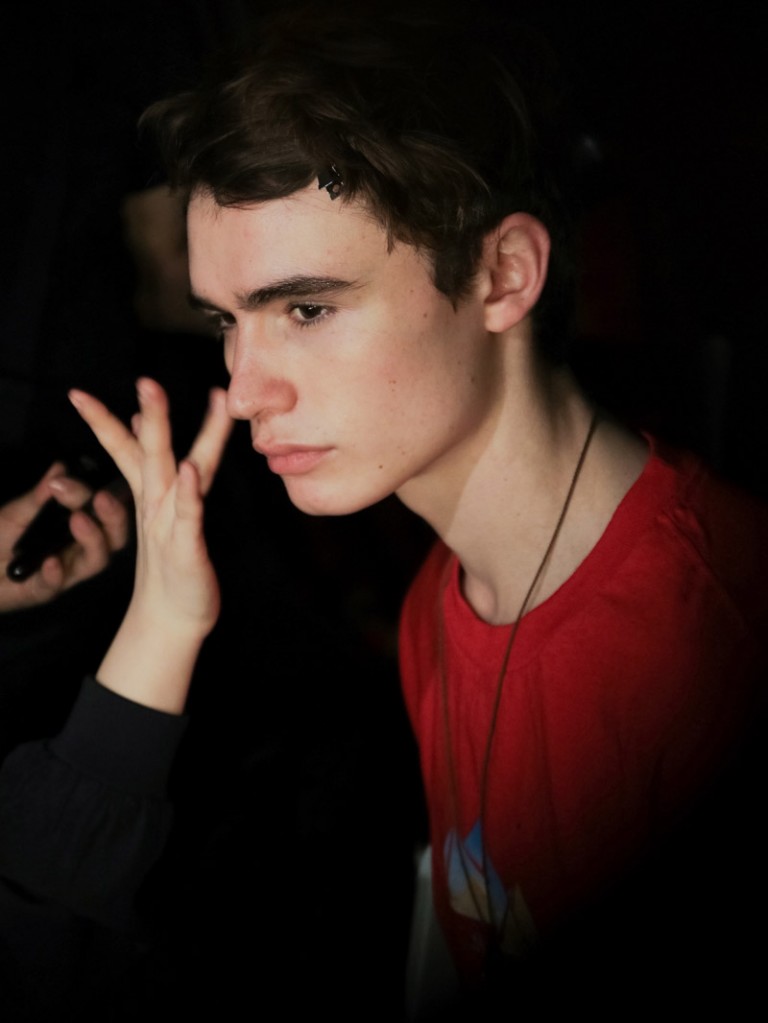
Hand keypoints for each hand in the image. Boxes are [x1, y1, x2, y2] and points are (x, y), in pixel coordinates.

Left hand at [0, 464, 128, 612]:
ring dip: (93, 539)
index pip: (104, 510)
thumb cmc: (1, 538)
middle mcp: (80, 548)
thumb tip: (60, 467)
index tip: (72, 481)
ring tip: (78, 519)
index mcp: (81, 525)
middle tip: (101, 498)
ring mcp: (66, 571)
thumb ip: (39, 495)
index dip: (102, 493)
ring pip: (96, 560)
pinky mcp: (45, 591)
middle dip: (114, 517)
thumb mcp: (18, 511)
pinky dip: (56, 573)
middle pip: (114, 537)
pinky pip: (56, 584)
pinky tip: (50, 562)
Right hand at [69, 378, 232, 711]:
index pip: (127, 449)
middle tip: (145, 379)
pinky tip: (192, 471)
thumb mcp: (170, 511)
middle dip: (149, 415)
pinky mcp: (187, 546)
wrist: (174, 617)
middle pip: (150, 452)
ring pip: (169, 473)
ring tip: (156, 406)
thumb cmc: (175, 562)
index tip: (78, 393)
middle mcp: (160, 504)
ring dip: (162, 439)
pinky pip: (189, 515)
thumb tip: (139, 425)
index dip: (105, 421)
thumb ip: (157, 469)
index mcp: (155, 494)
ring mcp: (172, 523)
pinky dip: (190, 493)